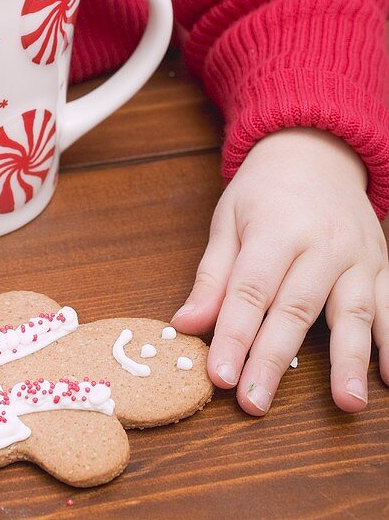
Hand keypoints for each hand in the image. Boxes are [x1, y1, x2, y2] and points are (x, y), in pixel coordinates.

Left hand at [170, 128, 387, 413]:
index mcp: (275, 228)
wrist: (315, 152)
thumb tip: (186, 324)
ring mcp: (357, 256)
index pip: (250, 289)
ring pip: (353, 312)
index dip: (233, 334)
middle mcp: (321, 243)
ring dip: (349, 360)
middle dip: (274, 359)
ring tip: (346, 403)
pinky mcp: (381, 266)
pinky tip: (388, 379)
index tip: (220, 375)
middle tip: (255, 402)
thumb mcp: (228, 220)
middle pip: (295, 308)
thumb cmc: (264, 191)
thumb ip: (212, 275)